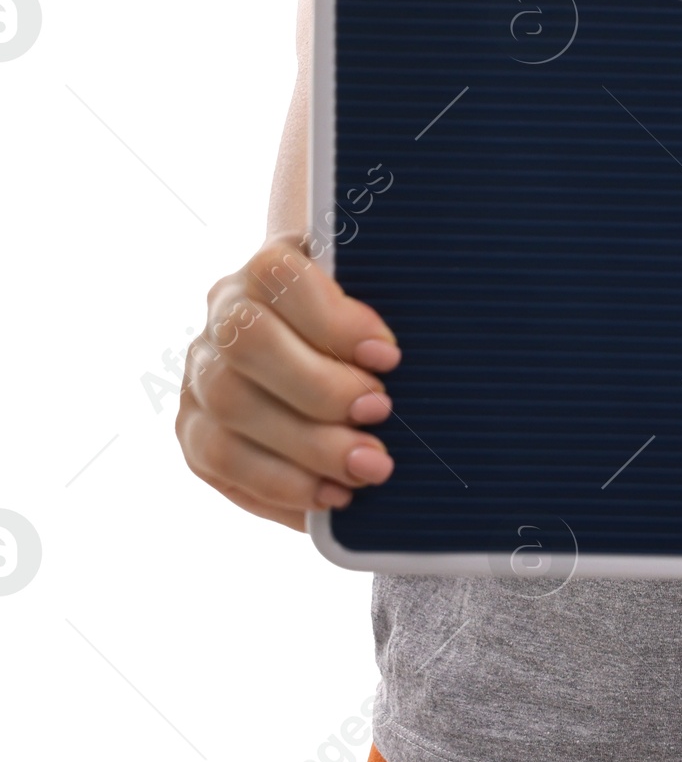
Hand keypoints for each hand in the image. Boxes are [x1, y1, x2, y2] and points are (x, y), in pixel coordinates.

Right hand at [176, 237, 401, 530]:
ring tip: (368, 469)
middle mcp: (222, 311)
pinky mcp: (192, 428)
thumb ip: (382, 309)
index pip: (279, 275)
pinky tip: (331, 496)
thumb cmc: (361, 322)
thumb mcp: (374, 297)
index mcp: (269, 264)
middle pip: (249, 345)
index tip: (389, 357)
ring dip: (306, 447)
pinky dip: (279, 485)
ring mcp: (200, 371)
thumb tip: (408, 362)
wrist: (312, 341)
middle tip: (381, 416)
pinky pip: (219, 461)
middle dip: (320, 389)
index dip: (333, 319)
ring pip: (231, 408)